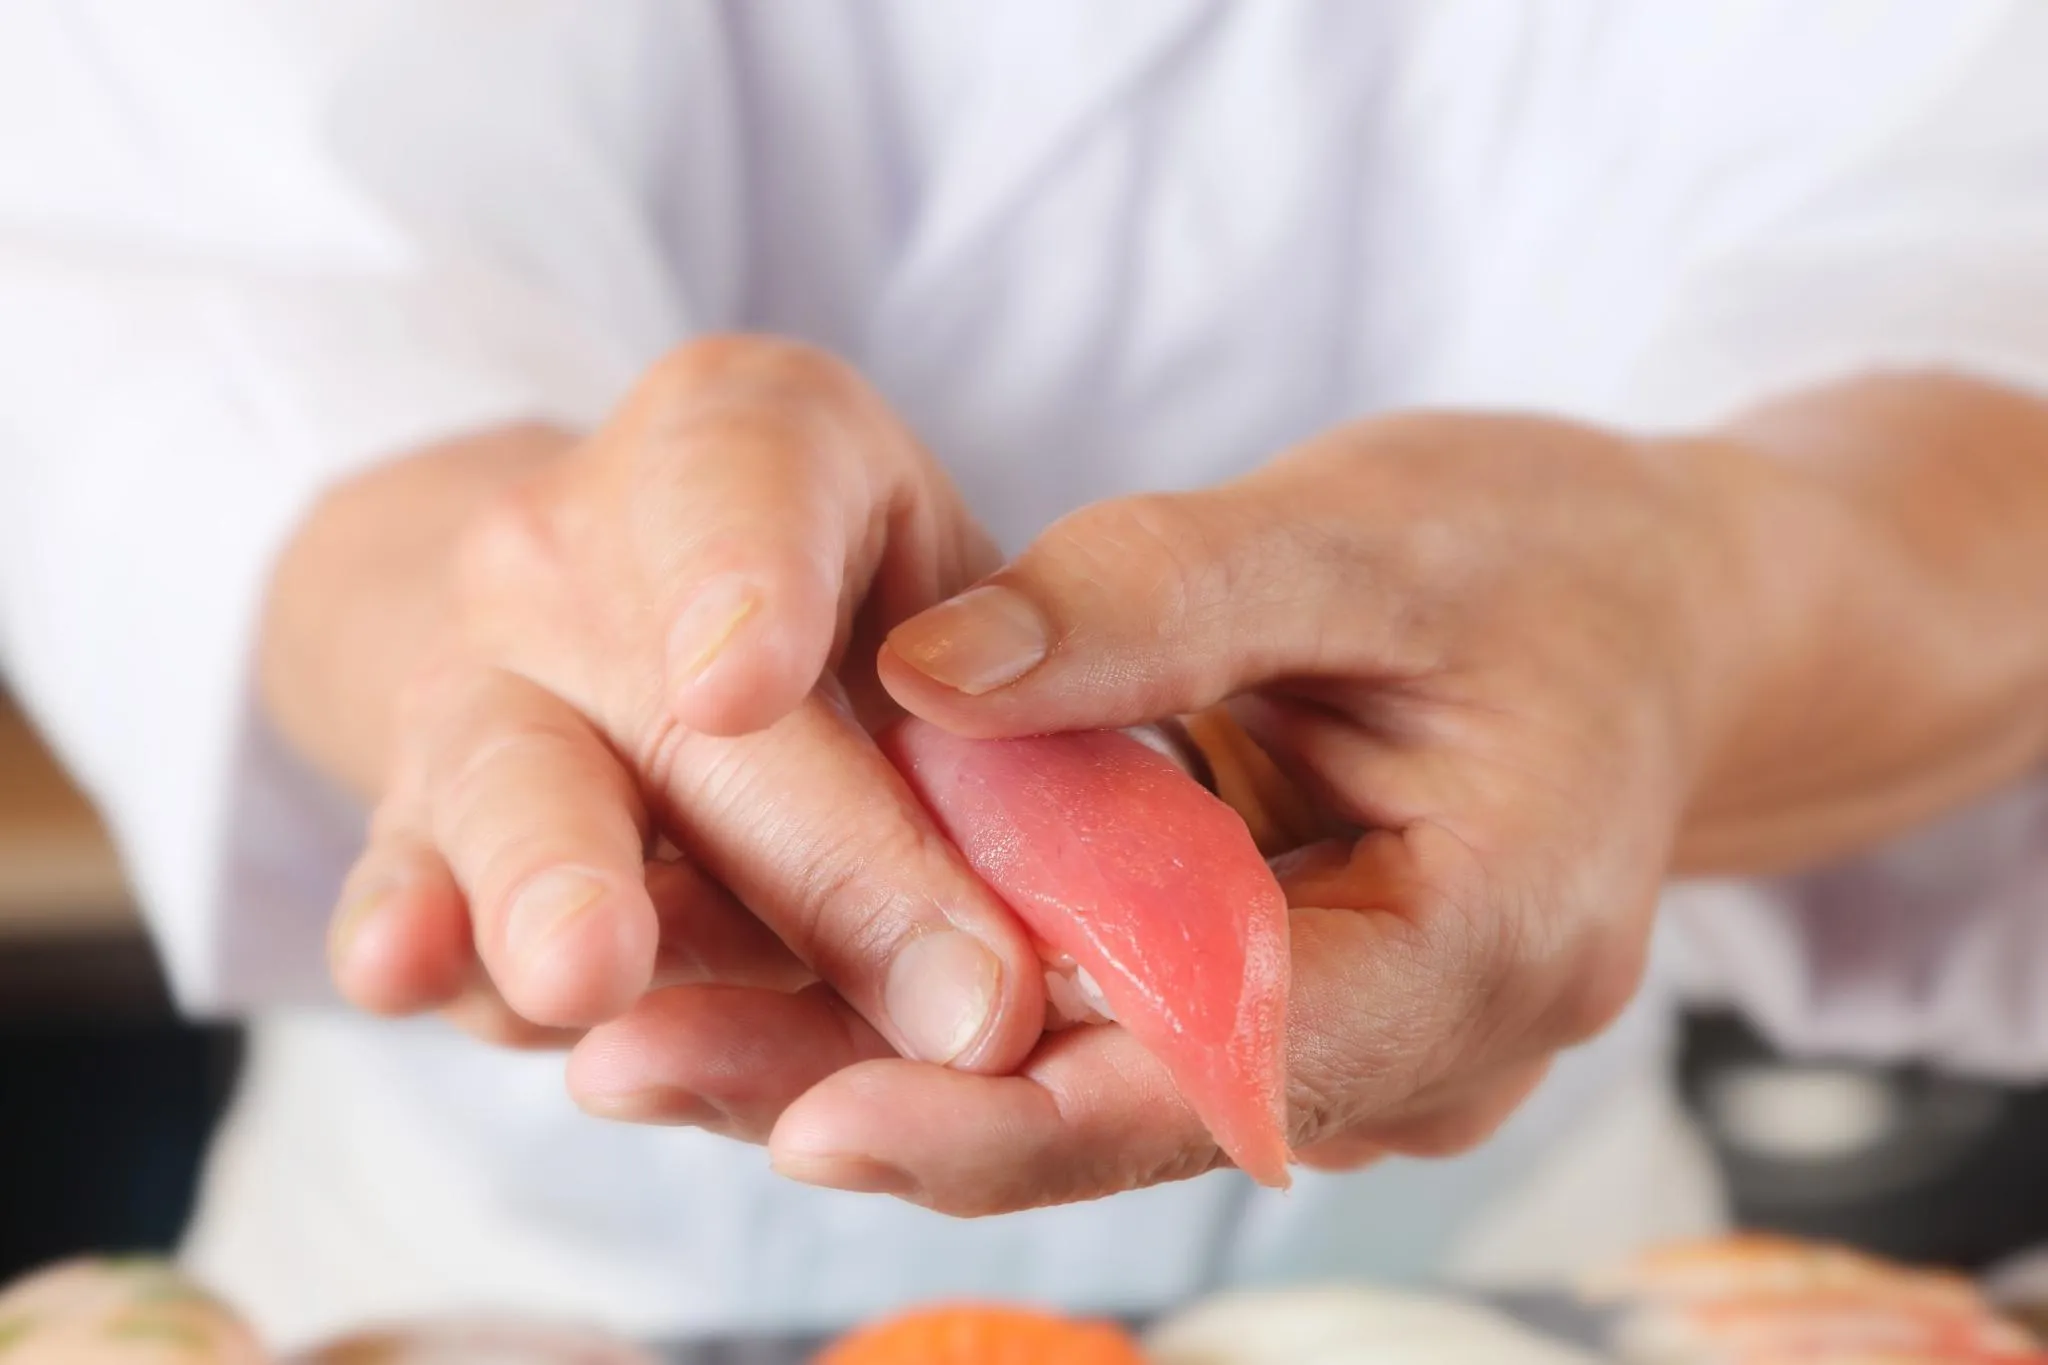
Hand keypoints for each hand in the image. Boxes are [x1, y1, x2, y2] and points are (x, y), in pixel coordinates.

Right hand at [271, 337, 1046, 1092]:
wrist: (629, 621)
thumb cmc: (850, 605)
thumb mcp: (952, 585)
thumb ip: (1023, 680)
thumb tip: (1029, 860)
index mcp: (739, 443)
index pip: (746, 476)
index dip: (747, 576)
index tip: (744, 684)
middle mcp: (576, 550)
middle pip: (668, 694)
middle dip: (793, 844)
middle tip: (875, 959)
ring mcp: (478, 687)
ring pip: (516, 786)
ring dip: (552, 880)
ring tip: (585, 965)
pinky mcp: (422, 828)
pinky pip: (405, 881)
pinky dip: (416, 936)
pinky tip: (409, 970)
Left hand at [678, 410, 1742, 1206]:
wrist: (1655, 607)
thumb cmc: (1546, 554)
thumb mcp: (1364, 539)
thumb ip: (1156, 604)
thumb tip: (924, 674)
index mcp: (1481, 945)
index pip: (1227, 1071)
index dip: (1018, 1110)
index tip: (813, 1113)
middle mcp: (1418, 1051)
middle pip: (1123, 1114)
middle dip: (889, 1106)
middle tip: (639, 1071)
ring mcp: (1353, 1049)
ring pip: (1097, 1095)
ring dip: (888, 1072)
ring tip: (656, 1040)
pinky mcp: (1289, 1007)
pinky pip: (1111, 1038)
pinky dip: (959, 1019)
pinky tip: (783, 983)